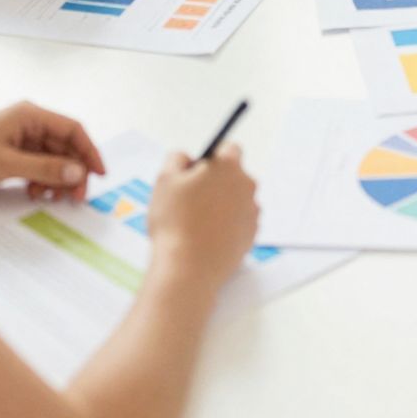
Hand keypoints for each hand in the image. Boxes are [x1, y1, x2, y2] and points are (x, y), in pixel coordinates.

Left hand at [0, 102, 105, 202]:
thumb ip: (45, 168)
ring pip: (52, 158)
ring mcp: (19, 139)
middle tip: (77, 196)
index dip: (89, 151)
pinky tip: (36, 194)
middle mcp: (27, 123)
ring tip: (56, 199)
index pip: (72, 129)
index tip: (99, 175)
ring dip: (57, 179)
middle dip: (73, 171)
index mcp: (29, 115)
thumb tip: (79, 172)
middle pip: (64, 146)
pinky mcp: (10, 154)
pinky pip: (37, 166)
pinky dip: (42, 181)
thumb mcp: (6, 165)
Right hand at [146, 146, 258, 291]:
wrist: (188, 267)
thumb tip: (187, 159)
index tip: (195, 174)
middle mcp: (247, 186)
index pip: (228, 149)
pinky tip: (207, 237)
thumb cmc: (175, 221)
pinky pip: (239, 223)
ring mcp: (252, 212)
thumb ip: (176, 159)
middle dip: (215, 183)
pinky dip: (227, 226)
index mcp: (228, 167)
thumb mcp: (164, 180)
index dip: (210, 160)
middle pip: (233, 176)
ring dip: (221, 205)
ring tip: (196, 223)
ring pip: (236, 200)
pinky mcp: (252, 235)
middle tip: (190, 201)